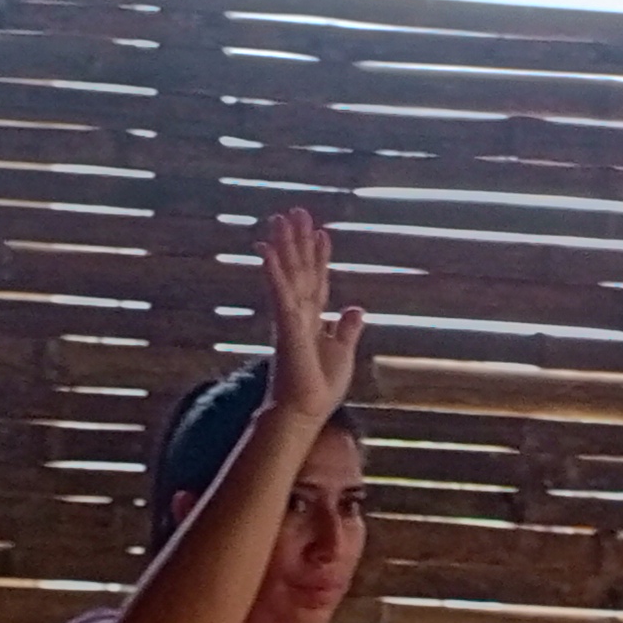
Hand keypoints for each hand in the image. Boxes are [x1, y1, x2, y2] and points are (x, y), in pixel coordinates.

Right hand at [259, 205, 364, 423]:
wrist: (304, 411)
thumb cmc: (319, 388)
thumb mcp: (343, 352)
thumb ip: (348, 329)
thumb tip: (356, 309)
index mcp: (313, 319)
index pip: (317, 280)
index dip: (319, 256)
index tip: (322, 232)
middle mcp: (298, 313)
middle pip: (299, 268)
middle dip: (298, 240)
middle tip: (296, 211)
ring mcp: (289, 318)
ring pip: (287, 274)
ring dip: (284, 245)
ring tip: (281, 218)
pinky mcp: (286, 326)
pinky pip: (279, 294)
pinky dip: (273, 272)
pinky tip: (266, 251)